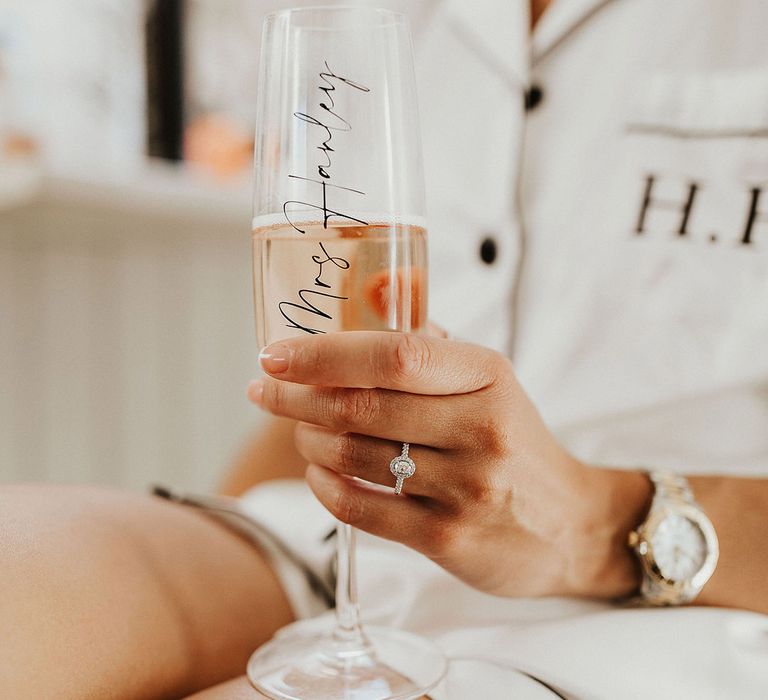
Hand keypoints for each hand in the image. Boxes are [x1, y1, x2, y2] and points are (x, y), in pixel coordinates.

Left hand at [248, 331, 649, 598]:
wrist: (571, 525)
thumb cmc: (516, 443)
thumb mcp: (491, 382)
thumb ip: (431, 346)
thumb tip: (368, 302)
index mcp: (487, 376)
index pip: (393, 354)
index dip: (324, 353)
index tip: (275, 353)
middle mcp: (480, 429)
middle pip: (361, 406)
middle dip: (296, 396)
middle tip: (265, 390)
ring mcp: (465, 488)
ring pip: (353, 456)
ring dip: (308, 439)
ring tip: (299, 428)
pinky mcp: (448, 538)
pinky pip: (361, 508)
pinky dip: (324, 486)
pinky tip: (319, 473)